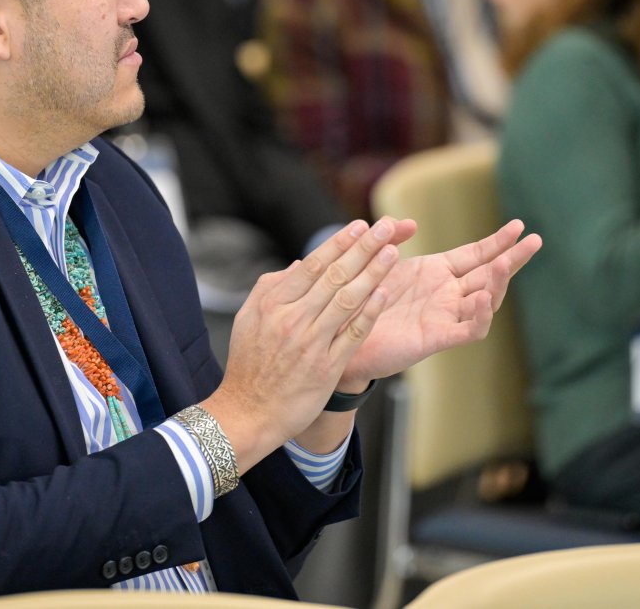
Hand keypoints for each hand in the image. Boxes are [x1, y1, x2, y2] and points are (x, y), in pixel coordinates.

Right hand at [201, 218, 412, 471]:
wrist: (247, 413)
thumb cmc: (248, 366)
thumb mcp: (248, 320)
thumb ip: (270, 288)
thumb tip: (298, 264)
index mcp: (273, 303)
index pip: (313, 265)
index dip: (338, 243)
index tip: (359, 226)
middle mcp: (292, 319)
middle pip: (334, 276)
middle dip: (363, 248)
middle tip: (385, 227)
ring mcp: (310, 343)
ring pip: (347, 299)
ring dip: (372, 273)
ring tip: (392, 253)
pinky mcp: (326, 366)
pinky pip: (353, 334)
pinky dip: (370, 312)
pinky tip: (384, 294)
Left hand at [338, 219, 541, 389]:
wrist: (343, 339)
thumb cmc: (361, 301)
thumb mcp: (377, 263)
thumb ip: (391, 239)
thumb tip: (410, 223)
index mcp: (437, 273)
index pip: (477, 254)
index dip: (498, 241)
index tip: (519, 225)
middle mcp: (447, 294)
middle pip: (489, 274)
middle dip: (512, 258)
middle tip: (535, 241)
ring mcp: (445, 316)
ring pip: (485, 300)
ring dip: (497, 283)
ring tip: (504, 264)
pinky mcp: (436, 338)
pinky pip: (467, 329)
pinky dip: (480, 316)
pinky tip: (485, 299)